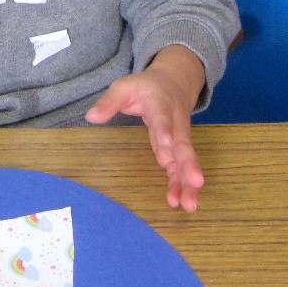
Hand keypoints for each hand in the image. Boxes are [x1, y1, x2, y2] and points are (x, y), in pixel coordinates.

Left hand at [85, 46, 206, 211]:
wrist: (175, 82)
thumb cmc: (145, 87)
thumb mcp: (124, 87)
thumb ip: (109, 102)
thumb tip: (91, 117)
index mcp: (160, 104)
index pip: (162, 118)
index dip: (165, 131)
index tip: (168, 144)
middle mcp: (175, 123)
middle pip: (183, 144)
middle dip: (188, 164)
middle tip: (196, 182)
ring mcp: (179, 137)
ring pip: (185, 160)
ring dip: (188, 182)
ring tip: (190, 204)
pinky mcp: (176, 150)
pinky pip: (180, 168)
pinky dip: (181, 184)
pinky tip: (180, 202)